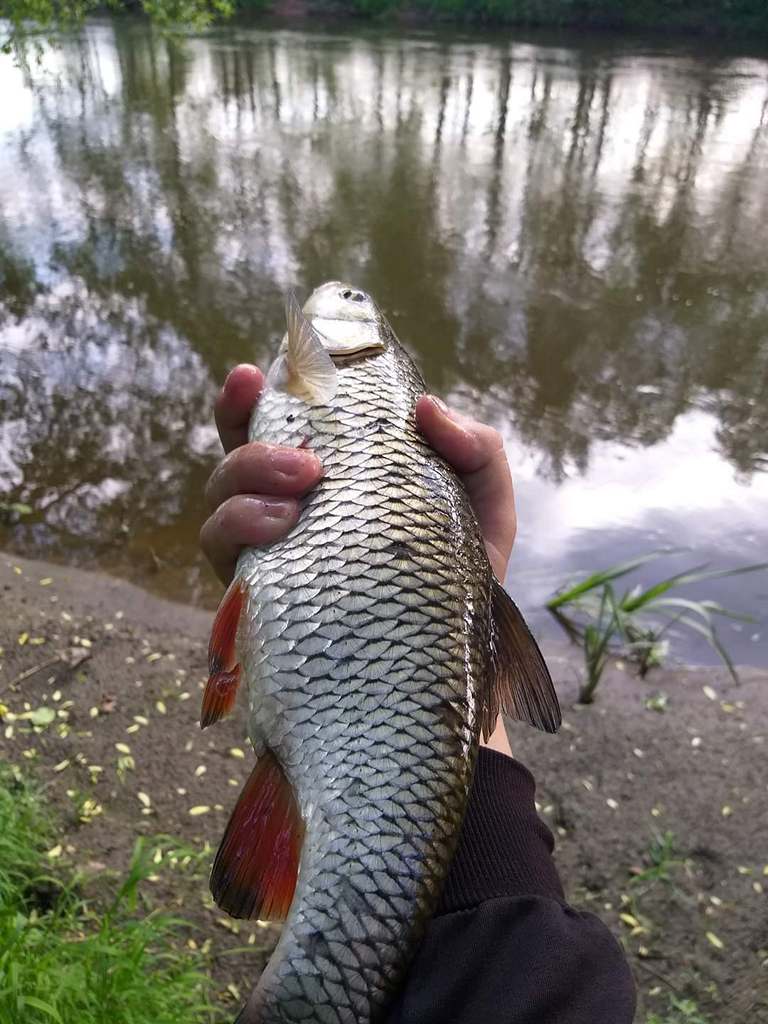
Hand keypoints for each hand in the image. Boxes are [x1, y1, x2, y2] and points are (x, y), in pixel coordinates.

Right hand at [200, 365, 516, 754]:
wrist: (452, 669)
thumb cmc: (462, 579)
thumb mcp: (485, 510)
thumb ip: (474, 450)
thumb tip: (424, 408)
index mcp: (333, 480)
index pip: (278, 427)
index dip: (253, 398)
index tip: (254, 374)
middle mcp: (289, 512)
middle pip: (234, 457)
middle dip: (249, 438)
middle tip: (306, 461)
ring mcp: (269, 556)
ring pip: (219, 504)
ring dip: (245, 483)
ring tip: (298, 494)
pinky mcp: (258, 600)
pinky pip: (224, 557)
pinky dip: (241, 530)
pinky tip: (281, 530)